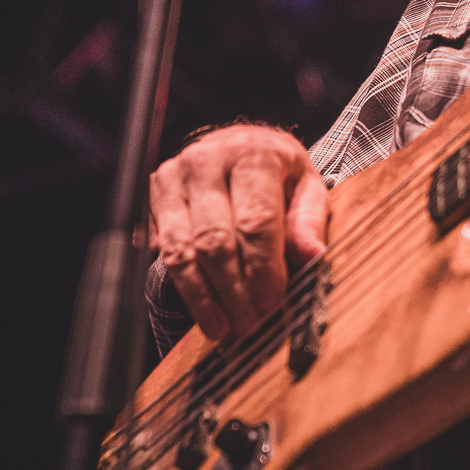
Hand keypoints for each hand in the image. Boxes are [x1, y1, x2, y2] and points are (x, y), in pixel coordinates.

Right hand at [149, 123, 328, 339]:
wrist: (241, 142)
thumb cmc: (279, 170)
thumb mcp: (307, 186)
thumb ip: (309, 221)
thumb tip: (315, 257)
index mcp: (253, 154)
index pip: (256, 221)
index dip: (263, 268)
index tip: (272, 302)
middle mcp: (208, 160)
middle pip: (215, 239)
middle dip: (233, 290)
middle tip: (249, 324)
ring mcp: (175, 175)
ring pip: (182, 249)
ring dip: (203, 296)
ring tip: (224, 326)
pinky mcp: (154, 193)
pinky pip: (163, 249)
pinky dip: (183, 285)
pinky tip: (203, 308)